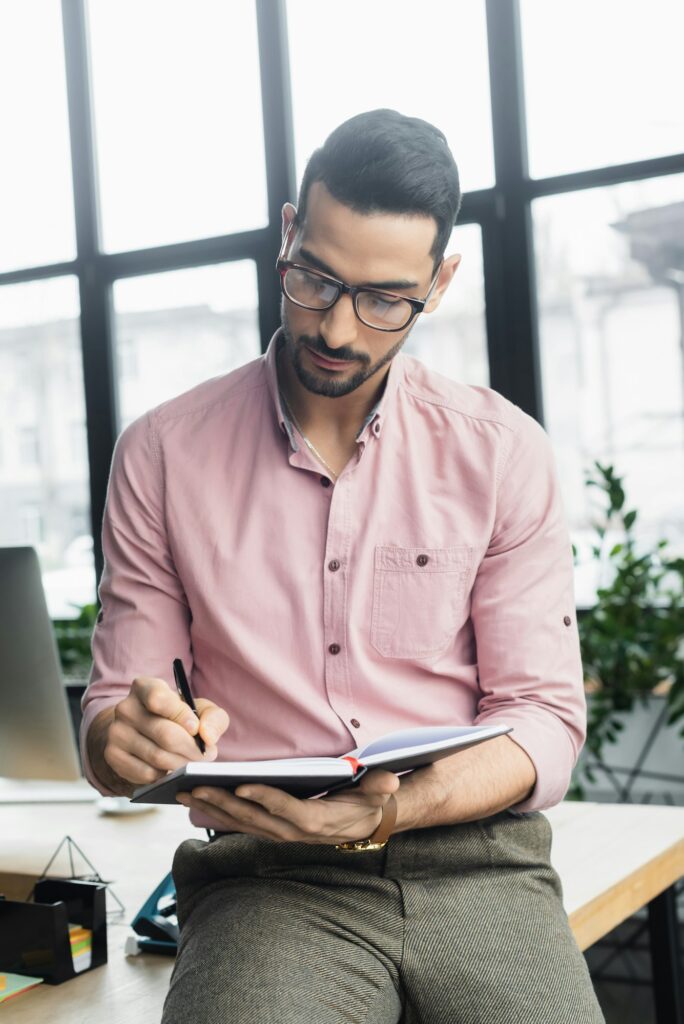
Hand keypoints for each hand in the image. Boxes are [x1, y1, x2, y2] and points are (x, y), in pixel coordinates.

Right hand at [90, 675, 229, 795]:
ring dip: (182, 764)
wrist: (142, 732)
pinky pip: (146, 773)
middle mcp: (126, 708)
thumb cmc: (177, 718)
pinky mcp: (113, 756)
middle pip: (164, 734)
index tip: (196, 728)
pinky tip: (171, 769)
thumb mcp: (198, 709)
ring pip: (157, 757)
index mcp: (145, 687)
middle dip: (191, 749)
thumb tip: (207, 736)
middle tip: (205, 756)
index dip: (181, 715)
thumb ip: (212, 717)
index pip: (158, 699)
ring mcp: (117, 733)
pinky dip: (165, 775)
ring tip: (193, 763)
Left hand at [176, 768, 399, 843]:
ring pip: (242, 824)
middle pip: (255, 819)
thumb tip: (389, 779)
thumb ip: (380, 786)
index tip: (243, 786)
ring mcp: (282, 834)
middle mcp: (295, 832)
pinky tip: (197, 802)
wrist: (366, 825)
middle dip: (223, 803)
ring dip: (212, 809)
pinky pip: (242, 825)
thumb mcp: (379, 793)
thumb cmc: (368, 802)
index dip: (266, 799)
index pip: (288, 810)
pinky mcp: (273, 831)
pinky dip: (218, 814)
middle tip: (195, 786)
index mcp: (318, 821)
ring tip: (185, 791)